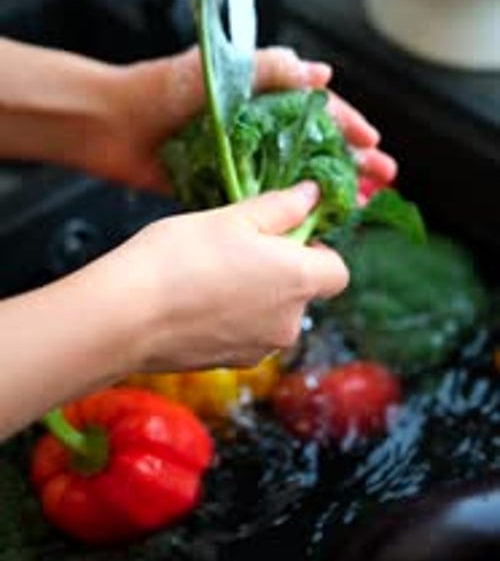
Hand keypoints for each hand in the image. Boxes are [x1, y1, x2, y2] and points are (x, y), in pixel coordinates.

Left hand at [96, 46, 396, 191]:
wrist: (109, 123)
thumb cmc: (159, 89)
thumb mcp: (220, 69)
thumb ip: (269, 68)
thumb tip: (319, 73)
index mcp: (260, 94)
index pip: (317, 109)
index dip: (349, 125)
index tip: (374, 144)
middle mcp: (256, 128)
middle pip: (316, 146)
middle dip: (351, 161)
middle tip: (381, 179)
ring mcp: (241, 159)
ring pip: (296, 177)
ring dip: (328, 191)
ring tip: (359, 204)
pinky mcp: (221, 186)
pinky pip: (262, 201)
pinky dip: (288, 214)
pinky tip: (310, 226)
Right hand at [99, 181, 348, 371]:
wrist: (127, 316)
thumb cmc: (179, 257)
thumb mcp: (232, 217)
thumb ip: (280, 208)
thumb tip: (312, 195)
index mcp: (299, 281)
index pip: (337, 272)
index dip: (317, 251)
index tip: (286, 237)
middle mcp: (289, 322)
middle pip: (302, 294)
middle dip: (280, 272)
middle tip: (237, 248)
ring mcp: (260, 349)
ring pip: (272, 316)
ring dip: (254, 297)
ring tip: (209, 275)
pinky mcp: (230, 365)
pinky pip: (245, 335)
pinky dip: (230, 319)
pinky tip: (196, 302)